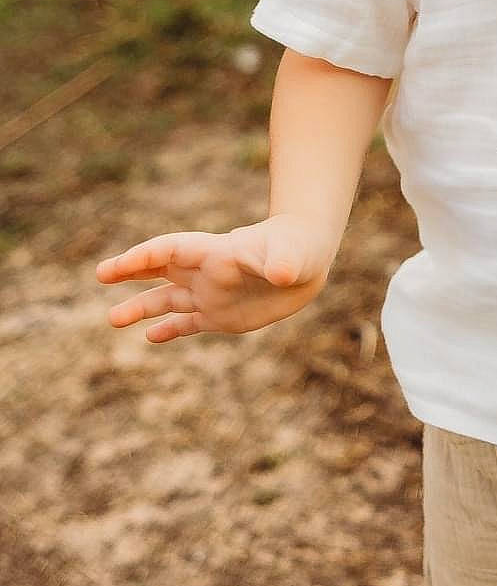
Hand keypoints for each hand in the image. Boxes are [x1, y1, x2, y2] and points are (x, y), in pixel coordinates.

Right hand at [94, 214, 333, 342]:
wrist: (306, 260)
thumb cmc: (297, 248)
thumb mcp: (290, 255)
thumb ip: (281, 263)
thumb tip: (281, 274)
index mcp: (214, 254)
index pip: (171, 251)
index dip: (143, 258)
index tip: (115, 268)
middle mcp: (206, 274)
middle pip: (159, 270)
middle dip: (130, 271)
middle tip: (101, 275)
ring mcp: (211, 294)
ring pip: (168, 300)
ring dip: (141, 308)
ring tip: (113, 319)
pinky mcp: (221, 315)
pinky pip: (188, 323)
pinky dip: (169, 330)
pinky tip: (150, 337)